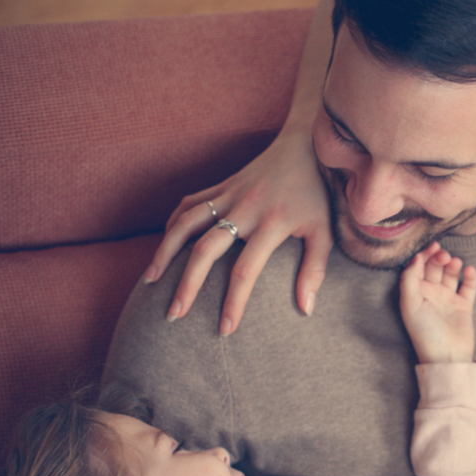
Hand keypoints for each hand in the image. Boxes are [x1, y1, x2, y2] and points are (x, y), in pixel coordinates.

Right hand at [143, 129, 332, 335]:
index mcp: (272, 223)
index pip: (246, 271)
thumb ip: (315, 270)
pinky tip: (165, 245)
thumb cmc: (319, 195)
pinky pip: (189, 204)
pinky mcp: (221, 185)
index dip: (234, 302)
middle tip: (174, 314)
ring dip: (165, 251)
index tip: (224, 329)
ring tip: (150, 281)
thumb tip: (306, 310)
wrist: (307, 146)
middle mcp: (245, 209)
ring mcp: (229, 194)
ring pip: (186, 223)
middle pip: (205, 250)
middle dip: (187, 285)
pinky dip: (173, 223)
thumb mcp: (325, 232)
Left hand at [399, 242, 475, 363]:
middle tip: (445, 255)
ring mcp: (448, 299)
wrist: (447, 355)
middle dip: (439, 258)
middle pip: (435, 268)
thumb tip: (415, 258)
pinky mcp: (464, 306)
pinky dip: (470, 277)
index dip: (424, 255)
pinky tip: (469, 271)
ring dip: (453, 265)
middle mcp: (431, 294)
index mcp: (415, 293)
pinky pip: (468, 286)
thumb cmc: (425, 332)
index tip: (432, 247)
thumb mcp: (410, 304)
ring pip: (451, 274)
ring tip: (456, 263)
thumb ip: (409, 279)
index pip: (418, 267)